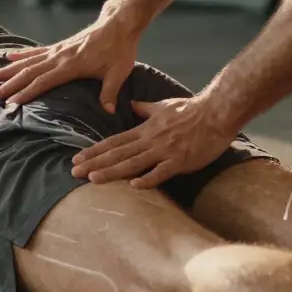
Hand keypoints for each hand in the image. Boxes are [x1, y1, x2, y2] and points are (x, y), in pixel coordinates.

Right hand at [0, 14, 140, 111]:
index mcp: (70, 66)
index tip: (9, 103)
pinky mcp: (59, 46)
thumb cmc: (119, 49)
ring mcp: (57, 50)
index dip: (25, 93)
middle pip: (28, 73)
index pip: (42, 82)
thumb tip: (108, 112)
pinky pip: (35, 51)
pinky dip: (21, 55)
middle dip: (7, 85)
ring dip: (8, 70)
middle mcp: (58, 57)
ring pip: (27, 62)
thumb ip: (110, 92)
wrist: (118, 24)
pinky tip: (8, 58)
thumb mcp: (119, 72)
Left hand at [72, 95, 238, 188]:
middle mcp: (150, 141)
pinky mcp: (180, 160)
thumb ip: (146, 108)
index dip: (94, 151)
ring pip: (133, 163)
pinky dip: (148, 179)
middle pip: (117, 153)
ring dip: (112, 171)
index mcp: (145, 130)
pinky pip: (162, 172)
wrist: (217, 112)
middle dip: (95, 164)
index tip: (77, 159)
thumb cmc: (191, 109)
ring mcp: (164, 151)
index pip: (114, 142)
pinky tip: (134, 186)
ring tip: (93, 179)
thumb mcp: (163, 106)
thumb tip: (132, 105)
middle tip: (74, 173)